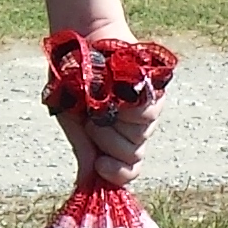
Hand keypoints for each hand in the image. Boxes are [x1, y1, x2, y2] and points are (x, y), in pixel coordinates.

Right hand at [51, 20, 155, 189]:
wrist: (80, 44)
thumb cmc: (72, 80)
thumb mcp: (72, 121)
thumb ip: (84, 151)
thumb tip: (85, 183)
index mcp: (115, 139)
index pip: (128, 171)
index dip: (117, 174)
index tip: (99, 164)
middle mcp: (134, 129)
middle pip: (134, 157)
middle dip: (109, 144)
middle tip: (94, 123)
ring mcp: (147, 111)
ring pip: (140, 138)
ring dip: (114, 125)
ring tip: (100, 104)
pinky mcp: (155, 93)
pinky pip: (148, 116)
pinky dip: (128, 109)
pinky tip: (114, 94)